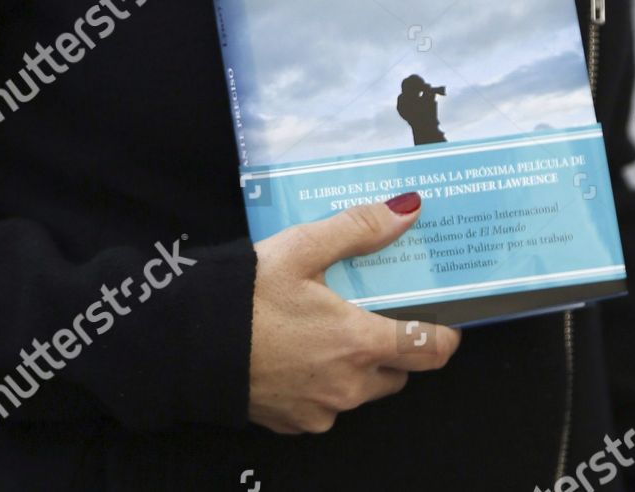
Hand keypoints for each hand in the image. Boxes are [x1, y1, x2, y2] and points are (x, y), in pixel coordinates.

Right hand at [247, 192, 460, 433]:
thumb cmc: (249, 294)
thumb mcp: (303, 247)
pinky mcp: (293, 423)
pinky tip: (301, 352)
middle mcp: (348, 386)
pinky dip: (325, 383)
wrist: (189, 344)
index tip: (445, 321)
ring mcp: (321, 411)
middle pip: (398, 374)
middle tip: (376, 313)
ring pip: (362, 391)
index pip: (429, 351)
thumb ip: (360, 228)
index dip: (444, 336)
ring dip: (359, 366)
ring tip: (331, 328)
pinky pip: (327, 406)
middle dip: (395, 348)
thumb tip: (409, 210)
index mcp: (359, 343)